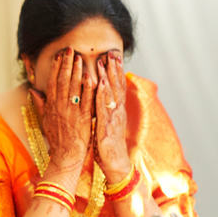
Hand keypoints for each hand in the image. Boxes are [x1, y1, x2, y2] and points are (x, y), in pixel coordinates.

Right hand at [33, 47, 94, 171]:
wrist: (66, 155)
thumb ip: (40, 104)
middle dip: (66, 64)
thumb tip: (33, 90)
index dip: (56, 68)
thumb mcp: (44, 120)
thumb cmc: (57, 139)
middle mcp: (60, 107)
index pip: (53, 83)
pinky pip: (86, 101)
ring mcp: (72, 112)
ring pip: (74, 88)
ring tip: (79, 57)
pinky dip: (88, 89)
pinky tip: (91, 77)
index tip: (59, 55)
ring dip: (76, 71)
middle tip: (70, 50)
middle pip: (63, 81)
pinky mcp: (84, 118)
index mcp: (51, 106)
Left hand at [94, 51, 131, 180]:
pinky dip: (103, 92)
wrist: (115, 162)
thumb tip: (100, 100)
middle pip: (117, 86)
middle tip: (111, 53)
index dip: (115, 73)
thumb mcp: (105, 124)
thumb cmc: (107, 144)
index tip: (112, 58)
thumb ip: (104, 111)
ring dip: (109, 76)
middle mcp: (117, 111)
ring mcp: (113, 117)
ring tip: (106, 61)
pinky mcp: (107, 125)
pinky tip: (101, 82)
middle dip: (114, 69)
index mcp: (116, 111)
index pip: (116, 88)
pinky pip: (104, 106)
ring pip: (112, 92)